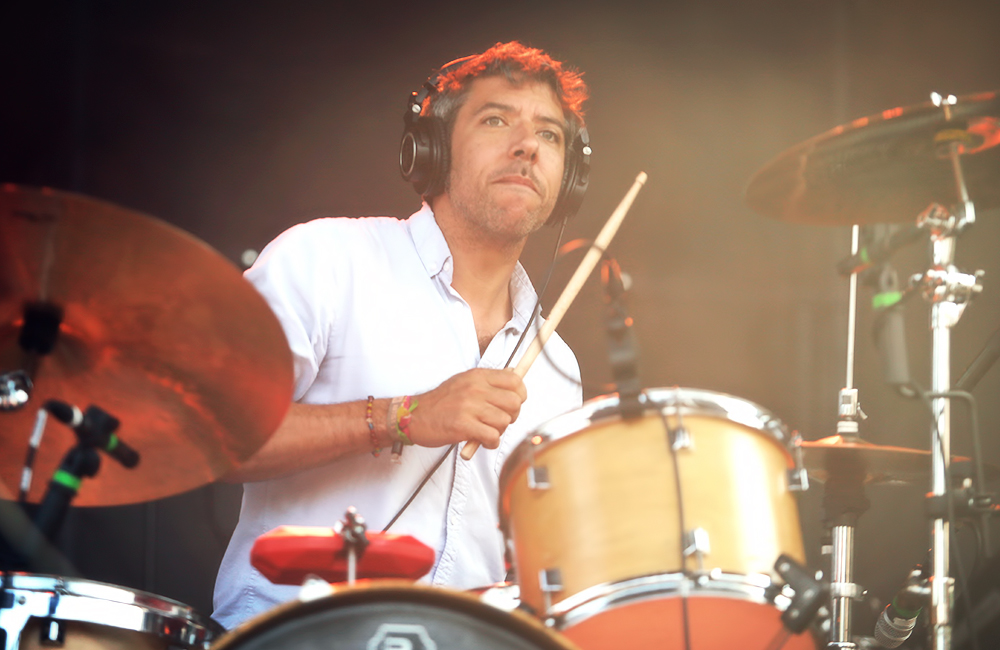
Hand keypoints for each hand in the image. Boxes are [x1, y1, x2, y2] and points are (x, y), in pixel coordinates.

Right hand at [407, 369, 526, 448]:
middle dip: (512, 416)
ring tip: (486, 432)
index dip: (520, 395)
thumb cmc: (440, 403)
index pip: (515, 381)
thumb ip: (487, 383)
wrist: (414, 416)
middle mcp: (475, 388)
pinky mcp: (463, 425)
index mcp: (477, 376)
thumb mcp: (464, 382)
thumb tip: (515, 386)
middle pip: (514, 402)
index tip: (513, 404)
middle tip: (499, 421)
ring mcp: (469, 406)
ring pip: (505, 421)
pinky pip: (492, 436)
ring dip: (499, 431)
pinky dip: (490, 443)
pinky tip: (481, 441)